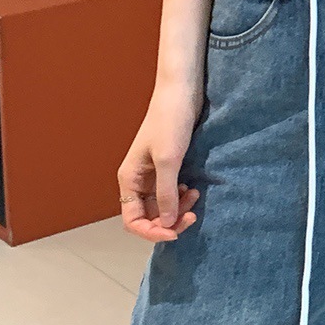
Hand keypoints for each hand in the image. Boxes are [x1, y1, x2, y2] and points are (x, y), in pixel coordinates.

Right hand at [117, 80, 202, 241]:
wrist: (182, 91)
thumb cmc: (170, 121)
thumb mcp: (168, 160)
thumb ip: (166, 194)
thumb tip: (166, 224)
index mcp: (129, 179)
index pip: (133, 221)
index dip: (152, 232)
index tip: (175, 231)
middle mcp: (138, 179)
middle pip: (149, 216)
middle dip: (169, 220)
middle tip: (192, 215)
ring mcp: (153, 172)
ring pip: (162, 205)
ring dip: (178, 208)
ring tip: (195, 196)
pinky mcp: (167, 164)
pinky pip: (171, 191)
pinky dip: (182, 196)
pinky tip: (193, 189)